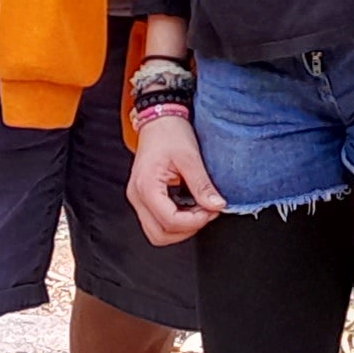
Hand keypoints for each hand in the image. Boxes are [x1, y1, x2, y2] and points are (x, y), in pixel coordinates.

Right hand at [127, 110, 219, 245]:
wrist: (159, 118)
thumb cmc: (170, 132)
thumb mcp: (190, 157)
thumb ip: (202, 185)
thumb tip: (216, 205)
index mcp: (146, 186)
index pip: (169, 221)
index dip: (194, 222)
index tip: (212, 210)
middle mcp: (137, 196)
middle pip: (159, 234)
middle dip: (187, 229)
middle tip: (206, 213)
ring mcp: (138, 198)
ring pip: (156, 232)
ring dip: (180, 229)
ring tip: (199, 211)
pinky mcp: (144, 197)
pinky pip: (157, 221)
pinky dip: (175, 222)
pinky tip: (190, 208)